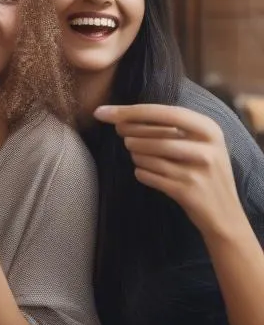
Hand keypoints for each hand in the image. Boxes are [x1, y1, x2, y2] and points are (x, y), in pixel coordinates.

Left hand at [95, 103, 243, 238]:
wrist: (223, 213)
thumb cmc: (202, 171)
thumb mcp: (198, 143)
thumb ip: (169, 128)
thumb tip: (120, 119)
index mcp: (209, 128)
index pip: (163, 112)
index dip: (130, 111)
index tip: (102, 112)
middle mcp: (206, 147)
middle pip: (152, 135)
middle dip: (130, 134)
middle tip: (123, 135)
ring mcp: (197, 170)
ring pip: (145, 156)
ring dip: (136, 156)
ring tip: (142, 156)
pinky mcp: (185, 191)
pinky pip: (145, 175)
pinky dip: (140, 173)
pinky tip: (146, 173)